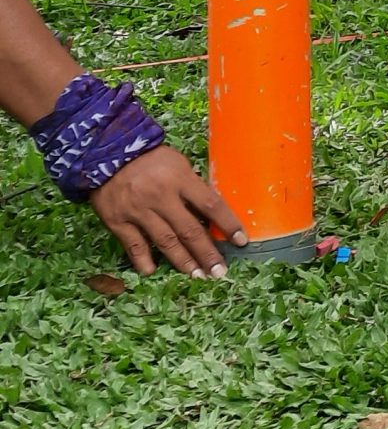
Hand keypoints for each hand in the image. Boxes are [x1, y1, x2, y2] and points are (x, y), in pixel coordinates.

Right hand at [90, 145, 241, 276]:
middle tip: (220, 272)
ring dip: (183, 261)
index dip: (228, 224)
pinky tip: (152, 271)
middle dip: (207, 253)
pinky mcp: (118, 221)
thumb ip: (192, 186)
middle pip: (190, 230)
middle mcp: (161, 197)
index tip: (241, 241)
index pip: (211, 205)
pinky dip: (143, 260)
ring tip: (197, 275)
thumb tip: (211, 213)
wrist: (106, 153)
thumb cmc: (149, 158)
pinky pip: (134, 244)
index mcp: (180, 179)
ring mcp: (138, 211)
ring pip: (165, 241)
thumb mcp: (177, 163)